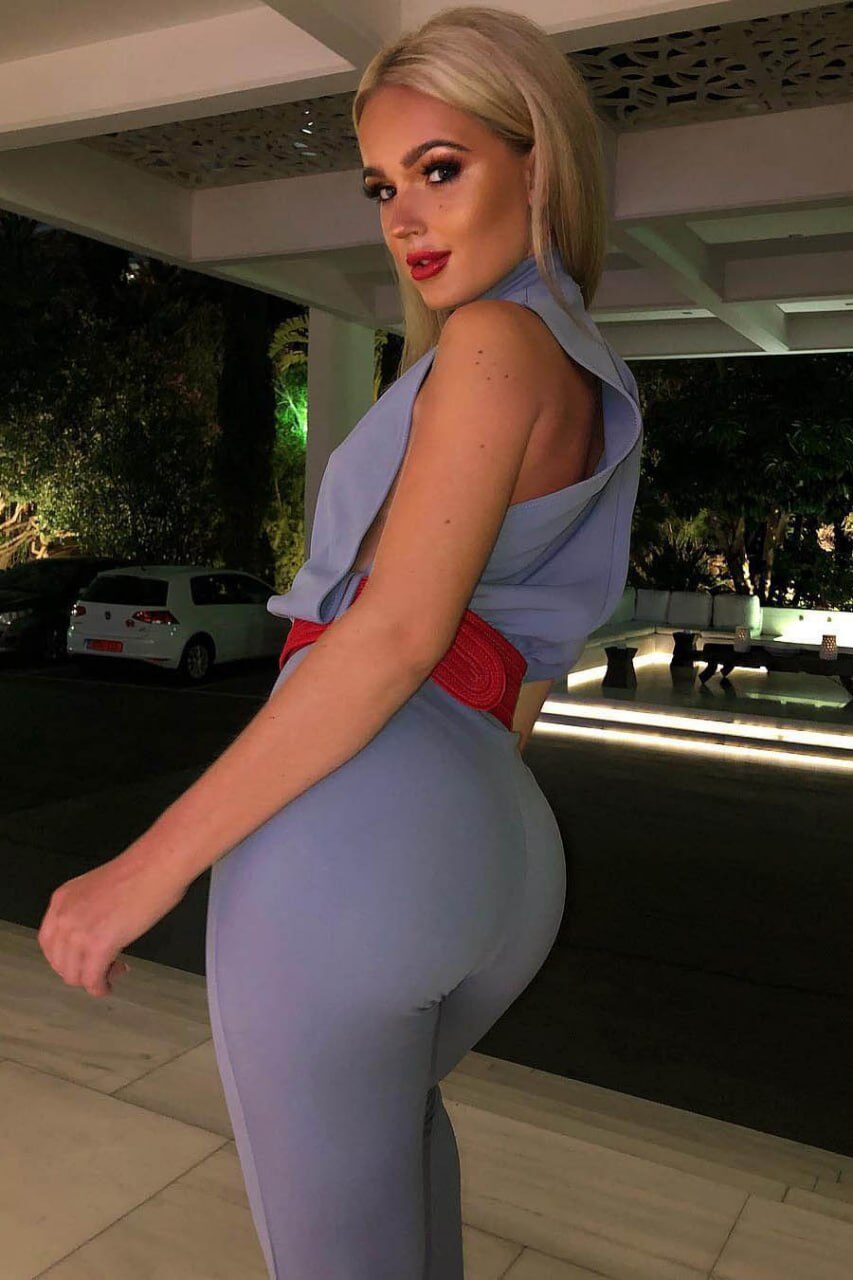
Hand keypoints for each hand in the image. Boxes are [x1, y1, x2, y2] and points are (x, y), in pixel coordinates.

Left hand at [38, 847, 188, 998]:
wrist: (156, 866)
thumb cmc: (140, 872)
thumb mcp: (97, 889)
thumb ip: (86, 910)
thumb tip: (94, 932)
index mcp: (62, 900)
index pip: (48, 942)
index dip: (65, 957)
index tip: (80, 960)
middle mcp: (65, 916)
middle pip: (58, 962)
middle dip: (79, 971)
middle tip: (101, 968)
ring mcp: (79, 932)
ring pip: (72, 975)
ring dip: (91, 980)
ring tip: (111, 972)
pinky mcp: (99, 945)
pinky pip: (92, 980)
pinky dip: (100, 987)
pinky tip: (109, 984)